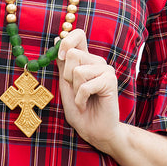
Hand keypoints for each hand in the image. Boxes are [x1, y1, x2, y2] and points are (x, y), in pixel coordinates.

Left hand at [56, 29, 122, 150]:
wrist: (94, 131)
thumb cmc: (80, 110)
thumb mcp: (65, 84)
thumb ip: (62, 64)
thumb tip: (57, 39)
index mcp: (85, 60)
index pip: (78, 34)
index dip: (66, 41)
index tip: (60, 56)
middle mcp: (96, 61)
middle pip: (72, 53)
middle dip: (66, 75)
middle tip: (75, 90)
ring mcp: (105, 69)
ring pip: (77, 70)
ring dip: (75, 89)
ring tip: (83, 98)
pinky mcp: (110, 80)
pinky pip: (85, 85)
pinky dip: (81, 99)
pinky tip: (86, 104)